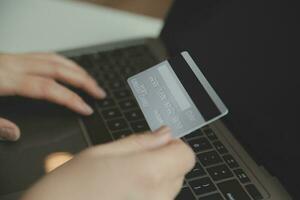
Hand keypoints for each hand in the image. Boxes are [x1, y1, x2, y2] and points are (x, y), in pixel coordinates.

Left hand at [0, 53, 105, 140]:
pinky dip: (62, 62)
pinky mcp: (13, 58)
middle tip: (99, 92)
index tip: (86, 108)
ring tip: (90, 80)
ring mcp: (14, 59)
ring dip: (75, 69)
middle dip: (83, 80)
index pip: (47, 88)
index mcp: (5, 79)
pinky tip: (68, 69)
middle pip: (57, 69)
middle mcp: (13, 65)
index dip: (71, 99)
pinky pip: (45, 55)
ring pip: (53, 59)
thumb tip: (15, 134)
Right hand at [21, 127, 195, 199]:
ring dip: (156, 178)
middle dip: (163, 160)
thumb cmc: (68, 188)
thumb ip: (139, 142)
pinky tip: (125, 192)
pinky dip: (148, 193)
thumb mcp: (101, 152)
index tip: (158, 143)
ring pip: (170, 188)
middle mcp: (156, 197)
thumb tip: (164, 133)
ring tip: (125, 178)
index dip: (173, 145)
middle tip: (135, 159)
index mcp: (147, 173)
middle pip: (179, 171)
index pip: (186, 155)